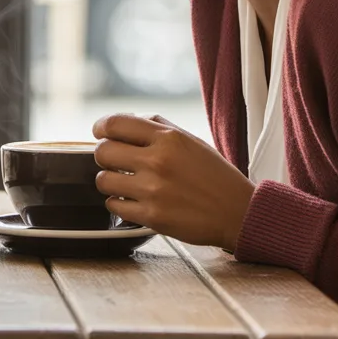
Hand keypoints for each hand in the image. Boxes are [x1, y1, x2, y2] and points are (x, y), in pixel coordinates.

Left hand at [93, 113, 254, 251]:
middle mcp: (158, 161)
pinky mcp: (151, 217)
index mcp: (168, 138)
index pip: (114, 124)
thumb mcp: (191, 140)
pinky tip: (133, 201)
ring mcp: (153, 190)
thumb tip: (126, 121)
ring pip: (103, 180)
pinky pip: (113, 206)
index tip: (100, 133)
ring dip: (110, 181)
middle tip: (114, 161)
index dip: (100, 127)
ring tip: (124, 183)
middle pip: (102, 152)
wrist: (238, 212)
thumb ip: (158, 127)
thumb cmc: (215, 176)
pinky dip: (119, 203)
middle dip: (105, 156)